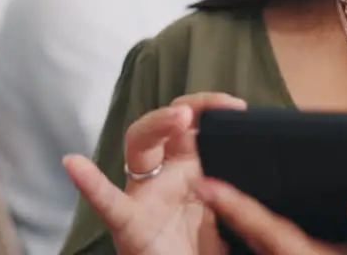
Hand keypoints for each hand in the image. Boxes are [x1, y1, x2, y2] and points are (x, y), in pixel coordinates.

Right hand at [63, 92, 247, 254]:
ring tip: (176, 118)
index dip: (211, 108)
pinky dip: (90, 183)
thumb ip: (240, 187)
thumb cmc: (201, 247)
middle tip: (202, 110)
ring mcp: (143, 197)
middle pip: (164, 127)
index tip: (239, 106)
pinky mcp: (130, 225)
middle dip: (182, 110)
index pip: (194, 125)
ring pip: (137, 148)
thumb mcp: (227, 210)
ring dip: (155, 126)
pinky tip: (73, 163)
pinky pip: (107, 202)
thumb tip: (272, 164)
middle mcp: (163, 176)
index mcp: (188, 169)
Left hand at [200, 178, 346, 254]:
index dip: (238, 209)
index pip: (272, 233)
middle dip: (226, 211)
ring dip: (237, 226)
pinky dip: (259, 236)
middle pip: (255, 242)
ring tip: (216, 190)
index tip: (206, 185)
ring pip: (260, 252)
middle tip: (197, 174)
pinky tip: (256, 217)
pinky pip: (275, 253)